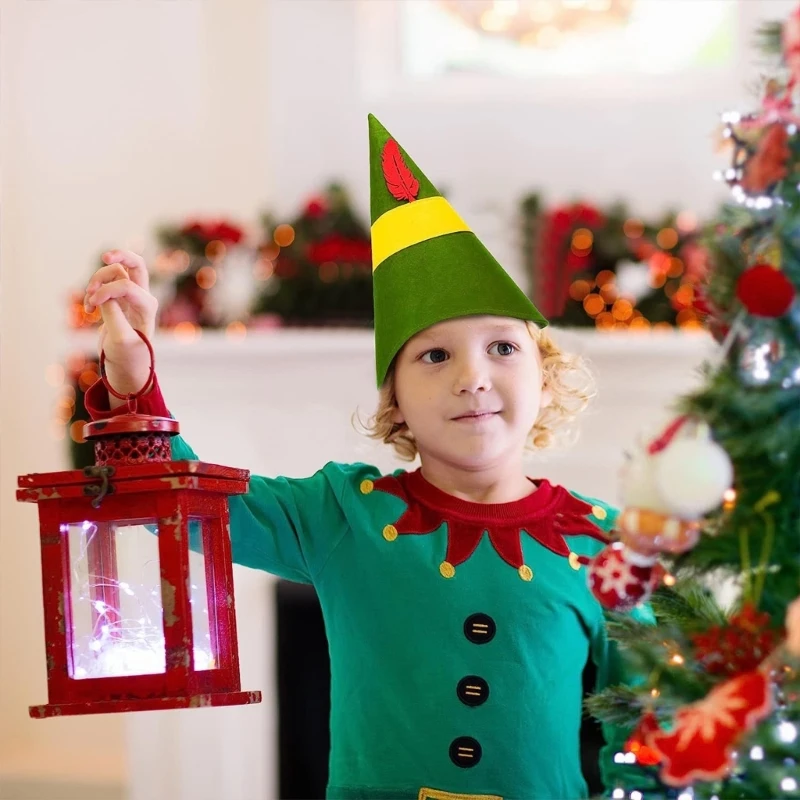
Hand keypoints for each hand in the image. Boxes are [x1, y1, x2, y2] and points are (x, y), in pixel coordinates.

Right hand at [84, 249, 158, 399]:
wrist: (127, 363)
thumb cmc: (128, 355)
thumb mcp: (120, 340)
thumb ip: (112, 315)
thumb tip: (103, 295)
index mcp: (148, 307)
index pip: (126, 286)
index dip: (105, 291)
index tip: (92, 305)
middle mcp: (143, 297)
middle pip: (137, 264)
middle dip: (121, 255)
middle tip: (104, 256)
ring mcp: (132, 296)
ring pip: (116, 271)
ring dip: (97, 279)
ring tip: (89, 301)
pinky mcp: (120, 298)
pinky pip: (105, 282)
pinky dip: (94, 290)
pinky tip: (89, 307)